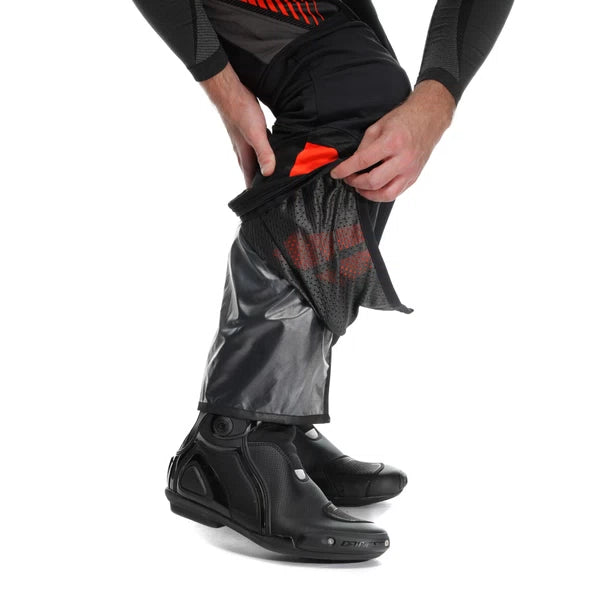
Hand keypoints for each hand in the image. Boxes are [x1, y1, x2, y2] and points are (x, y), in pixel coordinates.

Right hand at [200, 63, 275, 187]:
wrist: (227, 89)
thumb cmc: (240, 109)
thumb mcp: (256, 133)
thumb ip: (263, 153)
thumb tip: (268, 173)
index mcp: (245, 155)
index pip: (250, 181)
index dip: (256, 193)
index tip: (266, 205)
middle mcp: (243, 151)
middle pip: (253, 173)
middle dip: (262, 183)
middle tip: (274, 193)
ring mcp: (244, 141)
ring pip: (255, 160)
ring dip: (263, 168)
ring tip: (275, 176)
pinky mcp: (248, 131)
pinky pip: (258, 147)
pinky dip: (265, 153)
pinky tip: (273, 150)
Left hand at [329, 80, 455, 201]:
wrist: (429, 118)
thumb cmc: (404, 119)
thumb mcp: (379, 126)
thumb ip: (364, 146)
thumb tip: (353, 163)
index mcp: (392, 142)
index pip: (363, 161)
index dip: (346, 169)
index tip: (336, 173)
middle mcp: (403, 159)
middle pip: (373, 182)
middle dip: (356, 182)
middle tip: (349, 178)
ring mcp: (410, 171)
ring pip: (386, 194)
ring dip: (368, 194)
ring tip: (360, 187)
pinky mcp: (414, 178)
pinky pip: (395, 193)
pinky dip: (381, 194)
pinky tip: (374, 188)